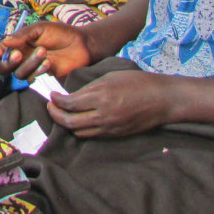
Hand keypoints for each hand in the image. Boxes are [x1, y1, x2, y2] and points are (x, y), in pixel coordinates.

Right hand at [0, 21, 92, 79]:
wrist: (81, 44)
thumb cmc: (61, 33)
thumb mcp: (40, 28)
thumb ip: (23, 35)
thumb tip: (5, 41)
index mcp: (20, 43)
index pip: (2, 50)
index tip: (0, 51)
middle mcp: (22, 56)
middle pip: (5, 66)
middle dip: (9, 62)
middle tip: (18, 55)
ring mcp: (31, 67)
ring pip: (19, 73)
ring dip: (29, 64)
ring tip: (43, 52)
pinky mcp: (42, 76)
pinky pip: (32, 79)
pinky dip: (38, 71)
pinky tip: (48, 63)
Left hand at [46, 69, 175, 137]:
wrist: (162, 99)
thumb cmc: (137, 82)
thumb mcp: (110, 77)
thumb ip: (90, 88)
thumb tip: (72, 95)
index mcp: (101, 97)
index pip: (69, 103)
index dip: (56, 100)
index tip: (52, 95)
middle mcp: (103, 115)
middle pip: (69, 122)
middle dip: (55, 115)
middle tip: (51, 107)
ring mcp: (109, 128)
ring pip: (79, 132)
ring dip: (67, 124)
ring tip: (62, 114)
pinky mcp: (115, 135)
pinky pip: (91, 135)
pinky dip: (80, 129)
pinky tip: (79, 120)